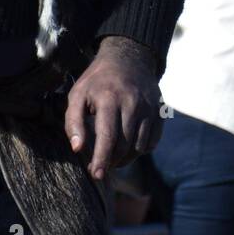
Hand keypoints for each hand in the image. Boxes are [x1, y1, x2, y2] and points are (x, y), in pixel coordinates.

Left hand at [64, 36, 162, 180]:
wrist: (128, 59)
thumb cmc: (97, 81)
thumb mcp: (78, 94)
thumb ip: (73, 121)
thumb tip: (77, 148)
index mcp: (109, 97)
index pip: (107, 136)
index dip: (101, 158)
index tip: (96, 175)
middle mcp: (132, 103)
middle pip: (124, 145)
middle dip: (111, 161)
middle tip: (101, 165)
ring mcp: (148, 107)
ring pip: (139, 147)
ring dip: (125, 157)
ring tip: (113, 153)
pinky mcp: (160, 112)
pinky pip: (152, 142)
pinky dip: (140, 149)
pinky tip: (128, 142)